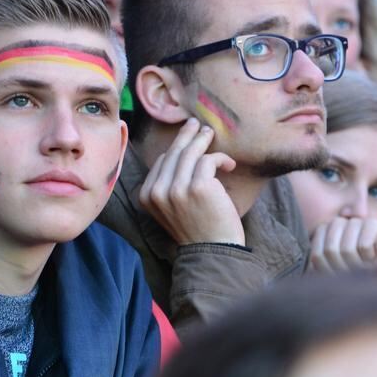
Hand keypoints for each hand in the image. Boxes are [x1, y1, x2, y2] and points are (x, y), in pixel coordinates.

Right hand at [139, 118, 244, 245]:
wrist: (212, 252)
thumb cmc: (197, 229)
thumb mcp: (172, 208)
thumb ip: (169, 186)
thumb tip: (178, 154)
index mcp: (147, 197)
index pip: (160, 163)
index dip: (175, 150)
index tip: (186, 140)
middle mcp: (158, 192)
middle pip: (173, 154)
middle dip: (186, 136)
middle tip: (196, 124)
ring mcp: (177, 189)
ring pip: (190, 153)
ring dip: (202, 140)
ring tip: (210, 133)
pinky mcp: (198, 186)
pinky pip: (208, 160)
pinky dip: (220, 159)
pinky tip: (229, 165)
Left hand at [308, 217, 376, 283]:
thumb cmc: (359, 274)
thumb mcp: (334, 272)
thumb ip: (320, 268)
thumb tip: (307, 273)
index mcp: (324, 233)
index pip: (316, 251)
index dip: (328, 269)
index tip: (339, 276)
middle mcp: (338, 224)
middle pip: (330, 249)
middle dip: (343, 268)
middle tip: (354, 274)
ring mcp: (355, 221)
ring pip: (346, 248)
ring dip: (357, 265)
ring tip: (365, 266)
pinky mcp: (372, 223)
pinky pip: (362, 244)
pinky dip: (368, 258)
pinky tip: (374, 257)